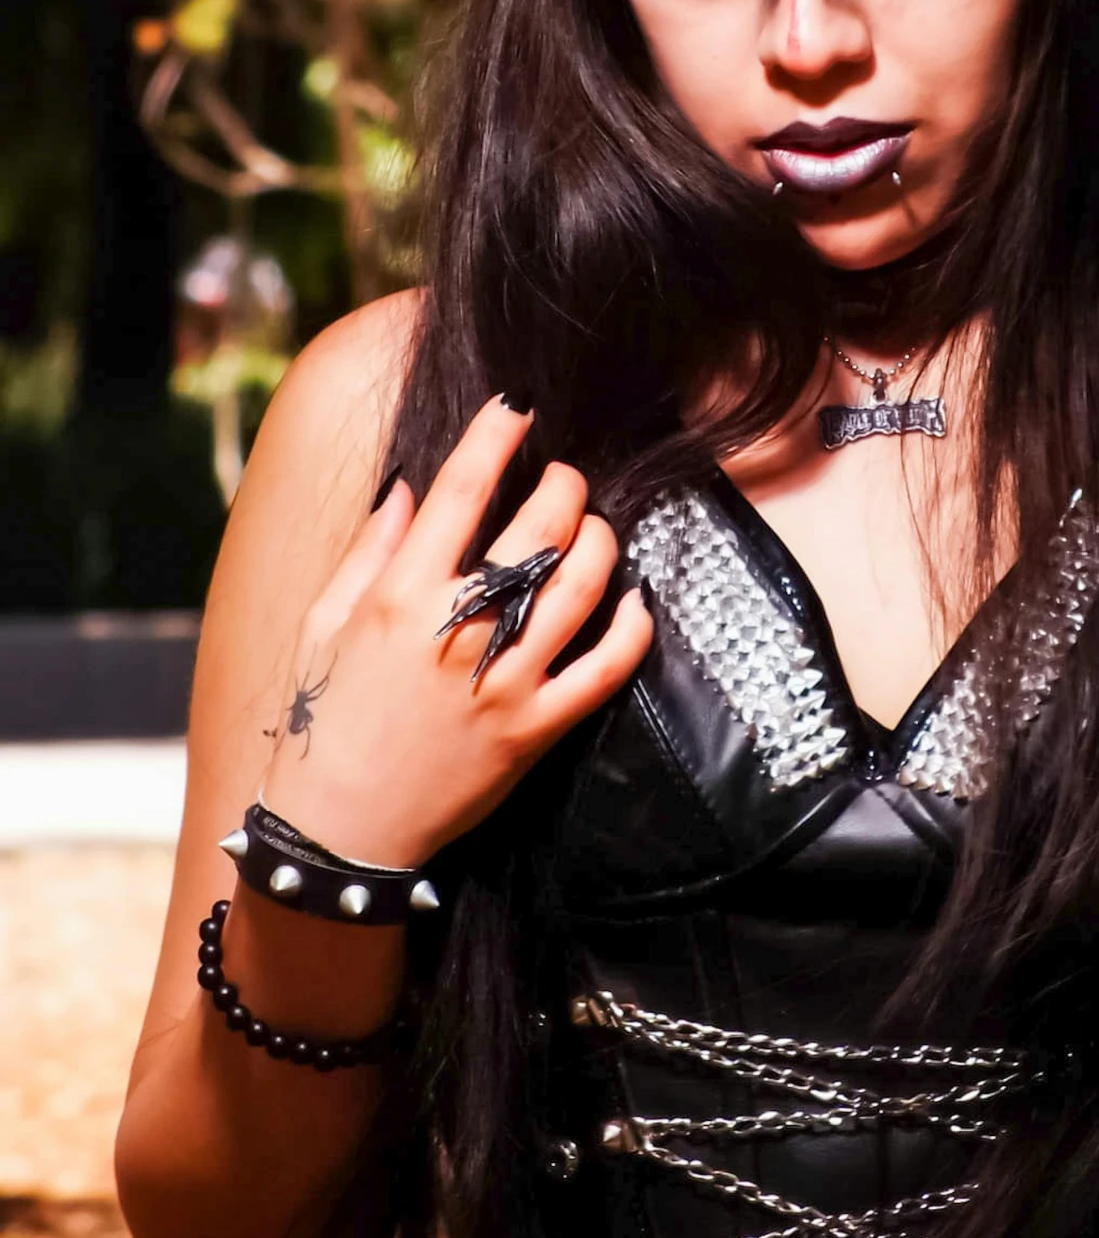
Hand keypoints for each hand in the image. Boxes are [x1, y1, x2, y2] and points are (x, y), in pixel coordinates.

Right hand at [257, 396, 653, 868]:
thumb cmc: (327, 721)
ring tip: (596, 529)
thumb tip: (410, 487)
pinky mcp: (535, 729)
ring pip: (581, 588)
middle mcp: (458, 631)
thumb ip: (369, 551)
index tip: (518, 408)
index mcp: (402, 596)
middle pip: (539, 530)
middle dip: (564, 486)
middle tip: (565, 477)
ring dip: (600, 543)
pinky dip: (632, 629)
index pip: (463, 491)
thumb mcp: (324, 625)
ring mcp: (503, 681)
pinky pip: (604, 670)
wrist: (340, 829)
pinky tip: (635, 602)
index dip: (496, 436)